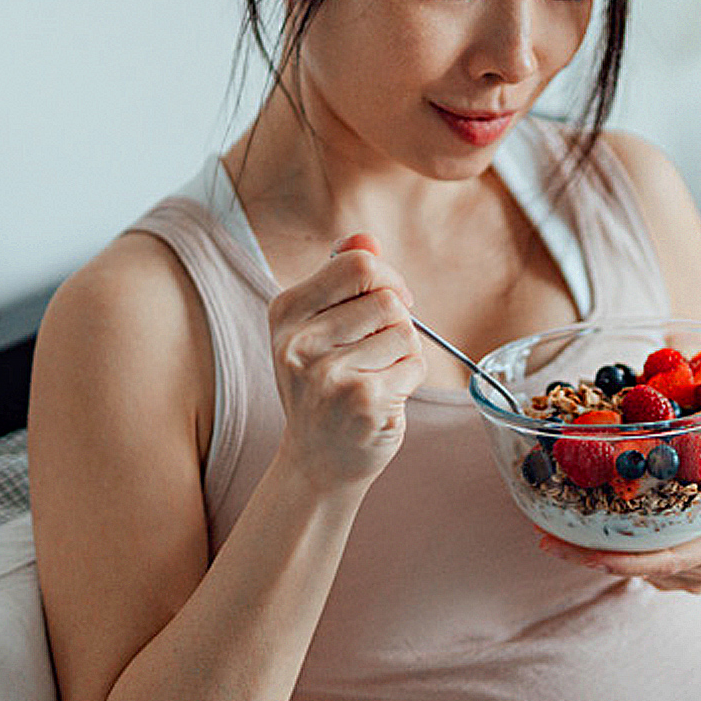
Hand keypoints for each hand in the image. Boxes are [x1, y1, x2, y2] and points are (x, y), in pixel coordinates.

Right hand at [269, 232, 425, 489]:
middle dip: (397, 320)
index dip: (386, 279)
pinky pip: (414, 365)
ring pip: (405, 331)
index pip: (357, 263)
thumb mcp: (319, 328)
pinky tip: (383, 396)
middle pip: (387, 298)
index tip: (388, 302)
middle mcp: (300, 342)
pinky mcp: (363, 401)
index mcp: (286, 312)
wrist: (317, 462)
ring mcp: (330, 374)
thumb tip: (365, 238)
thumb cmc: (324, 388)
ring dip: (404, 353)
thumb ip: (342, 279)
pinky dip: (410, 378)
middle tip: (380, 348)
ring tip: (376, 376)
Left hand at [537, 449, 700, 592]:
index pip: (669, 558)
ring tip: (552, 534)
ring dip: (594, 555)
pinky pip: (639, 568)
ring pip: (637, 572)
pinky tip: (579, 534)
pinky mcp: (678, 571)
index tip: (582, 551)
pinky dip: (609, 553)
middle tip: (547, 541)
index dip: (623, 559)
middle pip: (644, 570)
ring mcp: (695, 572)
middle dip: (593, 559)